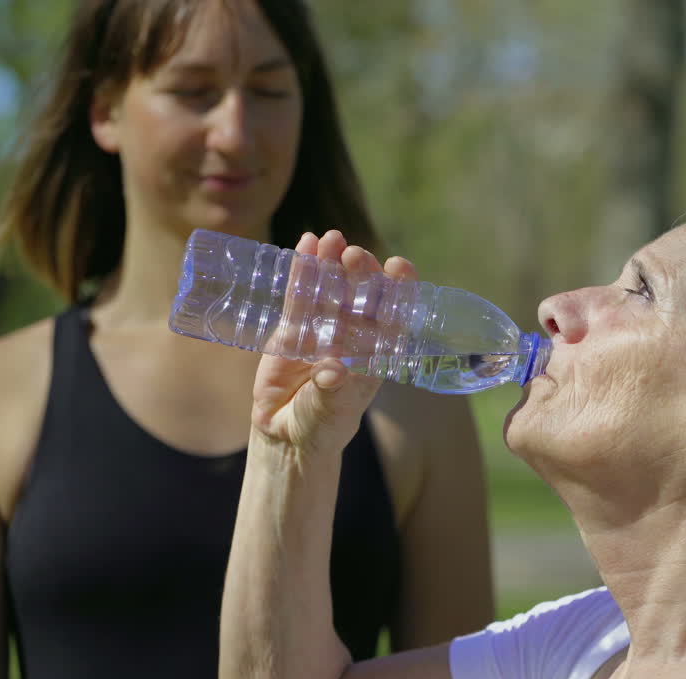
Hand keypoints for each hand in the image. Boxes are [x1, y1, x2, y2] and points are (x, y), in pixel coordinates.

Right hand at [249, 230, 417, 454]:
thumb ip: (329, 393)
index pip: (392, 317)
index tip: (399, 266)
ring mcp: (324, 328)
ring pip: (331, 290)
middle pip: (361, 297)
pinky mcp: (294, 328)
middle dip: (361, 274)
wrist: (286, 433)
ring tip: (331, 238)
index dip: (398, 291)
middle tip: (355, 255)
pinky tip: (307, 243)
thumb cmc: (319, 426)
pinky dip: (303, 271)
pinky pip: (300, 296)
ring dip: (332, 263)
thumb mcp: (325, 414)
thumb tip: (333, 370)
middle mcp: (354, 336)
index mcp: (374, 354)